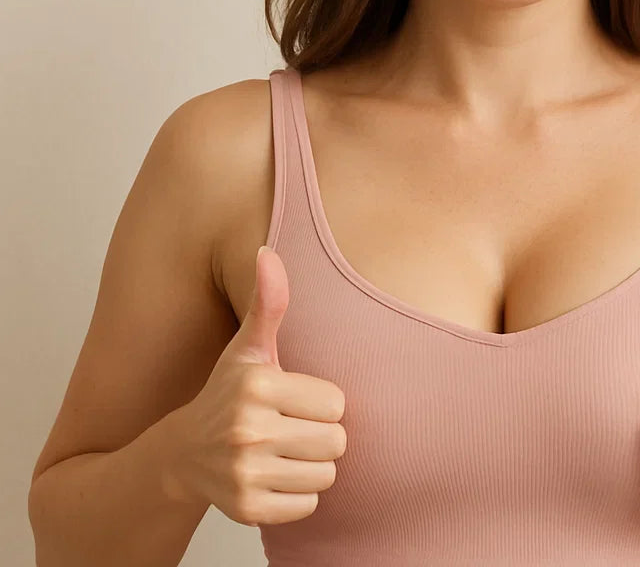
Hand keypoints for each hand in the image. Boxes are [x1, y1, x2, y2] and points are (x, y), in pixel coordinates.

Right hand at [166, 246, 347, 526]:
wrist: (182, 453)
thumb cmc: (229, 391)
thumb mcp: (249, 346)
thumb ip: (268, 302)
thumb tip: (267, 251)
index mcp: (258, 384)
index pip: (337, 402)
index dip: (321, 402)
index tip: (294, 399)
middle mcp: (247, 429)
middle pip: (336, 441)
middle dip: (321, 435)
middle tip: (292, 427)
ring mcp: (244, 472)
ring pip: (326, 474)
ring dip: (312, 465)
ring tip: (284, 450)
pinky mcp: (246, 509)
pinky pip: (308, 505)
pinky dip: (298, 495)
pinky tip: (273, 476)